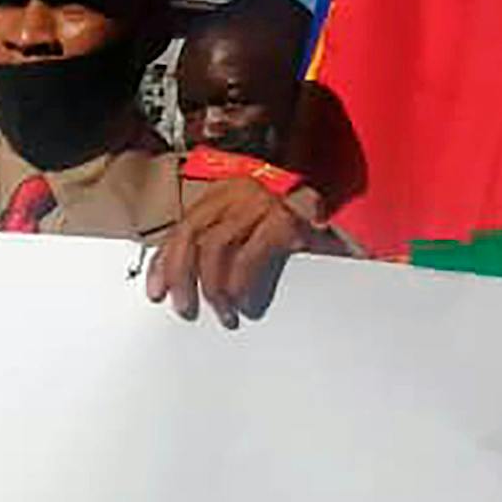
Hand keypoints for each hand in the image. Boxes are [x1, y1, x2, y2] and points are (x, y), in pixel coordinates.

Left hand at [144, 177, 317, 327]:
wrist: (345, 189)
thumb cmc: (296, 218)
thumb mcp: (249, 224)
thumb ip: (220, 240)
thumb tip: (184, 280)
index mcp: (223, 193)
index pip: (181, 229)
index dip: (163, 263)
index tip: (155, 292)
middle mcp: (238, 193)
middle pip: (190, 235)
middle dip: (179, 275)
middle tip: (183, 308)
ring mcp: (262, 203)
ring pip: (214, 247)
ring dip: (212, 286)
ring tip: (221, 311)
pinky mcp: (285, 221)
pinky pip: (249, 256)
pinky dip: (240, 283)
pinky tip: (242, 302)